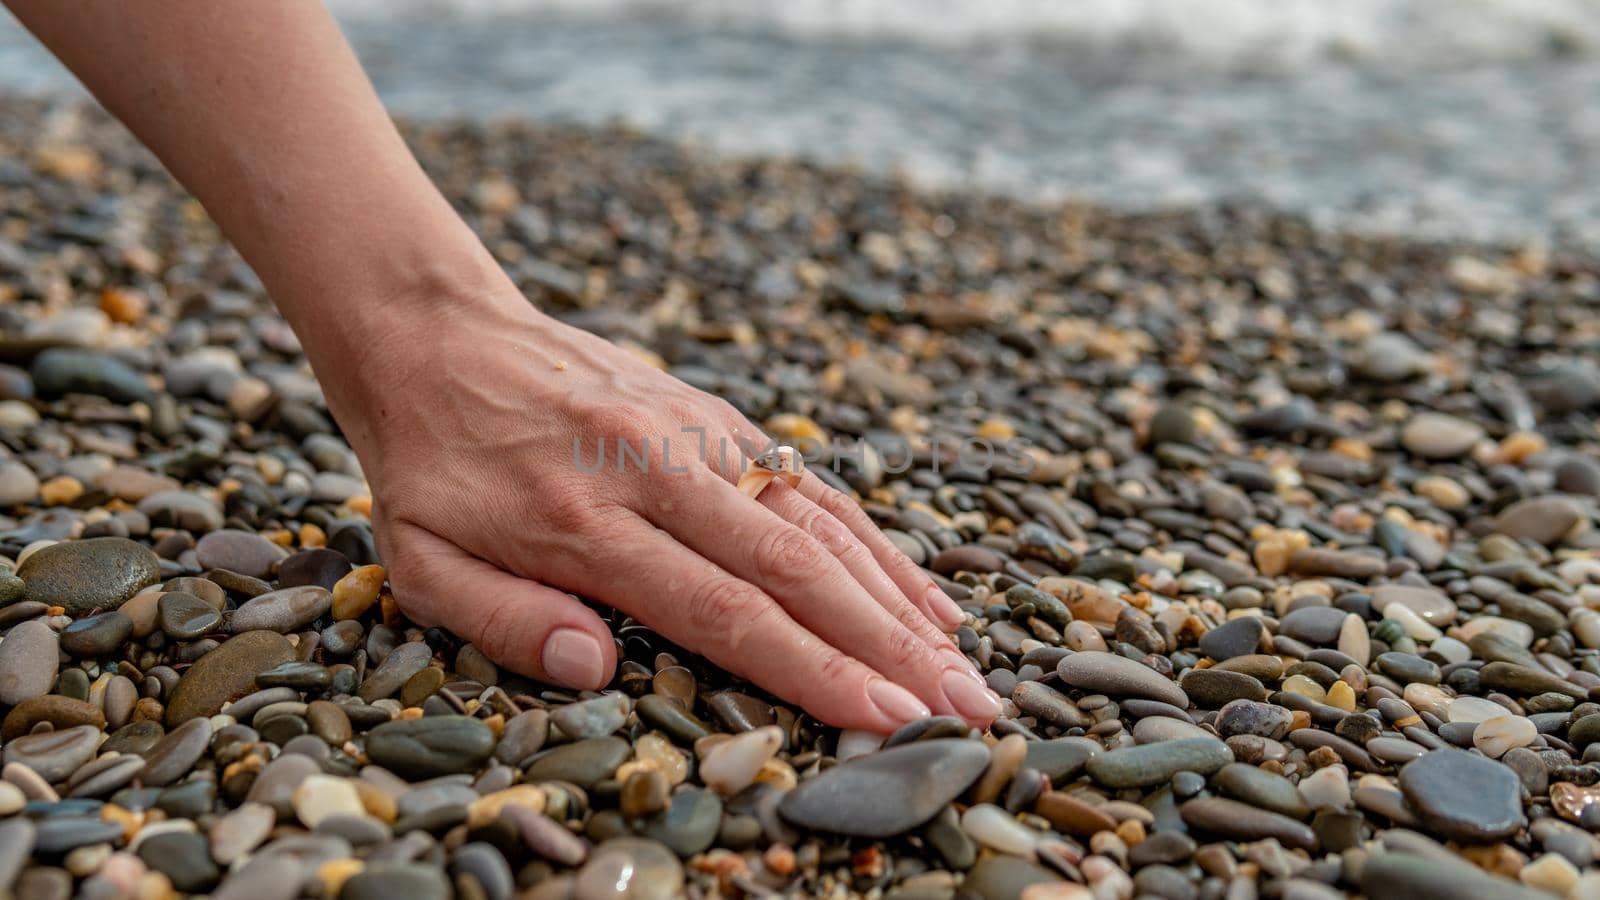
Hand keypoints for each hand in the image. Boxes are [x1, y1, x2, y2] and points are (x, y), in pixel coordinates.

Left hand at [346, 290, 999, 731]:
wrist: (440, 336)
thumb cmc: (429, 467)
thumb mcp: (420, 560)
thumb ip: (505, 619)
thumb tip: (597, 666)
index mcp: (586, 523)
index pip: (725, 609)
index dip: (814, 668)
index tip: (887, 719)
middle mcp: (659, 472)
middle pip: (798, 568)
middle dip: (891, 647)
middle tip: (968, 707)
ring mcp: (698, 435)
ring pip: (821, 520)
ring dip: (901, 598)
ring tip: (966, 663)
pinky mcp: (716, 414)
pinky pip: (810, 482)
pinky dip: (875, 541)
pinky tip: (922, 593)